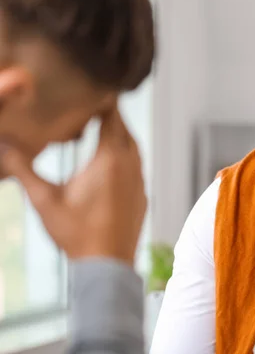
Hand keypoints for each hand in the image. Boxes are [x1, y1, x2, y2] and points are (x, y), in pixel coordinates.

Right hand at [0, 106, 145, 265]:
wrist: (108, 265)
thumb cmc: (77, 234)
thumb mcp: (45, 199)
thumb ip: (24, 169)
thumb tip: (3, 145)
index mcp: (110, 159)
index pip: (112, 118)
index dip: (105, 101)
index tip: (97, 88)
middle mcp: (131, 166)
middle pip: (125, 130)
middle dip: (112, 115)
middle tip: (96, 103)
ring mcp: (140, 181)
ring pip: (134, 148)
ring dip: (121, 134)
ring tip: (104, 126)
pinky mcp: (142, 195)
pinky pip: (138, 166)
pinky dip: (127, 155)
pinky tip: (114, 160)